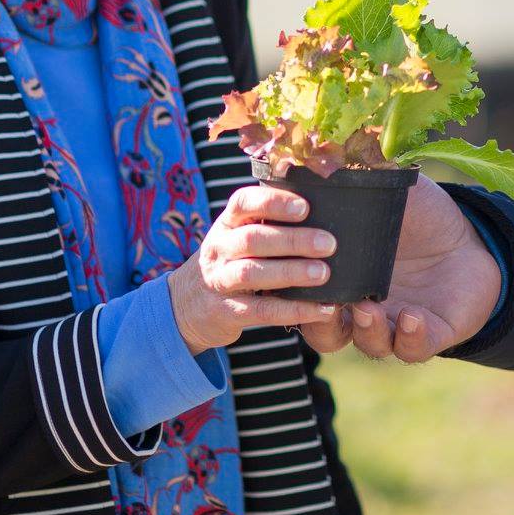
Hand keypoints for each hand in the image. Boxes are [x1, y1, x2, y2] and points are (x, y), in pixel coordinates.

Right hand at [167, 185, 341, 352]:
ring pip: (252, 273)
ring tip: (323, 273)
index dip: (273, 202)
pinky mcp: (226, 312)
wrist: (185, 306)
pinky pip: (262, 310)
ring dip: (291, 272)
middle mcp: (219, 249)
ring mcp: (219, 281)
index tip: (305, 207)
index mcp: (226, 224)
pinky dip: (294, 309)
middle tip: (328, 243)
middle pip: (253, 239)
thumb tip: (325, 211)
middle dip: (293, 240)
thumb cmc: (228, 263)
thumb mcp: (236, 238)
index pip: (243, 203)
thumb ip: (267, 225)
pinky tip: (322, 309)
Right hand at [305, 174, 503, 363]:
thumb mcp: (388, 192)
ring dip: (365, 330)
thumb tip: (322, 151)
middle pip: (326, 332)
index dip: (291, 289)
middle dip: (321, 323)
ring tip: (368, 307)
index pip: (302, 294)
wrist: (473, 233)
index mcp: (343, 276)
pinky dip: (410, 339)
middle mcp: (362, 307)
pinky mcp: (430, 334)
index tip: (292, 268)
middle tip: (328, 300)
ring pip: (369, 344)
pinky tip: (412, 317)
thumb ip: (357, 179)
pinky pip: (413, 349)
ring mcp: (395, 323)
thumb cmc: (420, 213)